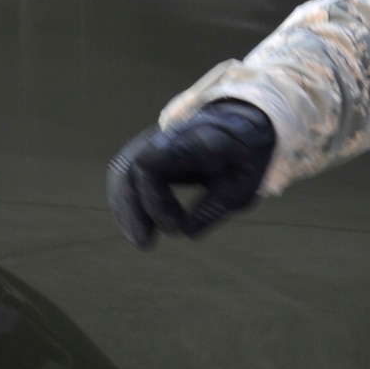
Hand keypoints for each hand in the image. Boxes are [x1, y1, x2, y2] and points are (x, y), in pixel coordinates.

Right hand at [107, 100, 276, 247]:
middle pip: (136, 167)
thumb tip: (186, 231)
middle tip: (147, 243)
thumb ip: (216, 206)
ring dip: (127, 208)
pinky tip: (137, 226)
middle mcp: (173, 135)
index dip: (154, 194)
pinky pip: (124, 172)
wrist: (240, 125)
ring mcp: (156, 138)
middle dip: (138, 208)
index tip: (172, 224)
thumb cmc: (244, 158)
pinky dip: (125, 201)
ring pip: (124, 169)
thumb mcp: (245, 186)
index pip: (161, 157)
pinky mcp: (145, 147)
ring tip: (143, 241)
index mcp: (203, 141)